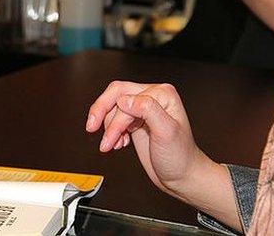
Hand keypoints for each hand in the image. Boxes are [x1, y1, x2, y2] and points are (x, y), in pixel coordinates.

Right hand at [85, 81, 214, 199]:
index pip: (126, 97)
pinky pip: (114, 118)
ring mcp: (143, 109)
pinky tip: (117, 143)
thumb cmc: (180, 158)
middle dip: (101, 112)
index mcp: (162, 94)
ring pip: (112, 108)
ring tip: (110, 145)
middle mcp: (152, 97)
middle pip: (115, 95)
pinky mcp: (136, 121)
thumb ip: (147, 110)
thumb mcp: (166, 132)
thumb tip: (124, 100)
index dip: (115, 117)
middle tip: (91, 127)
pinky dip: (111, 131)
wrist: (182, 177)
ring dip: (107, 127)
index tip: (110, 136)